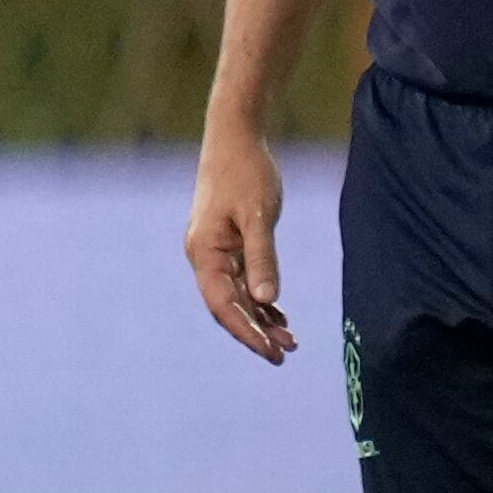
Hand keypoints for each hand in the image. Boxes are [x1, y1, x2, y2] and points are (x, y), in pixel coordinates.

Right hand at [186, 123, 293, 361]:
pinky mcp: (226, 244)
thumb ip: (262, 258)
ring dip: (259, 320)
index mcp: (204, 251)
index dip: (247, 331)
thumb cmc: (247, 171)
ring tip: (289, 342)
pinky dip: (259, 300)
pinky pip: (240, 282)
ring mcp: (214, 252)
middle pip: (227, 306)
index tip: (272, 352)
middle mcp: (203, 256)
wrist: (235, 136)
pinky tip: (280, 316)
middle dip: (254, 332)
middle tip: (285, 355)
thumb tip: (266, 301)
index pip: (223, 304)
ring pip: (235, 297)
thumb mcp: (258, 215)